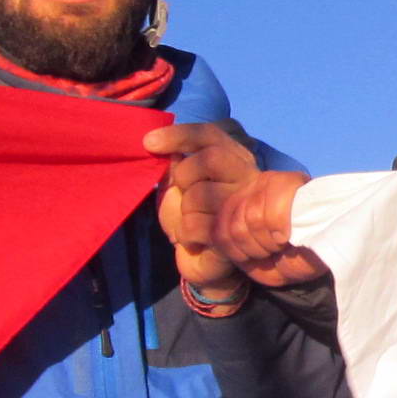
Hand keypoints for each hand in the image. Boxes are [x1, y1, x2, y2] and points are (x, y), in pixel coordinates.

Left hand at [146, 123, 325, 294]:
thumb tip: (164, 151)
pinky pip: (195, 224)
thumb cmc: (193, 217)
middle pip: (207, 159)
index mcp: (234, 160)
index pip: (210, 136)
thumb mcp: (179, 188)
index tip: (149, 142)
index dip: (179, 135)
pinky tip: (193, 239)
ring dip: (182, 213)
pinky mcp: (238, 234)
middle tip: (183, 197)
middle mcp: (247, 178)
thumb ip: (175, 167)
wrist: (208, 262)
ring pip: (198, 194)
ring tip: (191, 223)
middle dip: (183, 177)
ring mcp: (246, 206)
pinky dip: (184, 234)